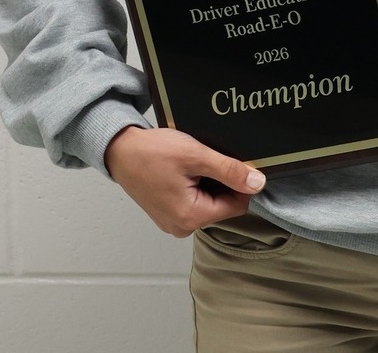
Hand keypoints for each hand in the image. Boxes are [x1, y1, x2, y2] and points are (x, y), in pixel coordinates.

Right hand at [104, 126, 265, 237]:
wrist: (120, 150)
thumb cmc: (151, 152)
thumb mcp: (196, 156)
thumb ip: (229, 171)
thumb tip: (257, 183)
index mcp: (191, 217)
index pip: (237, 206)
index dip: (241, 183)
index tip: (233, 162)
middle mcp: (182, 226)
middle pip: (223, 205)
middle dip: (222, 181)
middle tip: (206, 159)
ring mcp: (174, 221)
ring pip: (209, 201)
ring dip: (209, 181)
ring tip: (192, 163)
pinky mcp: (168, 212)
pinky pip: (194, 200)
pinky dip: (196, 184)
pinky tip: (185, 169)